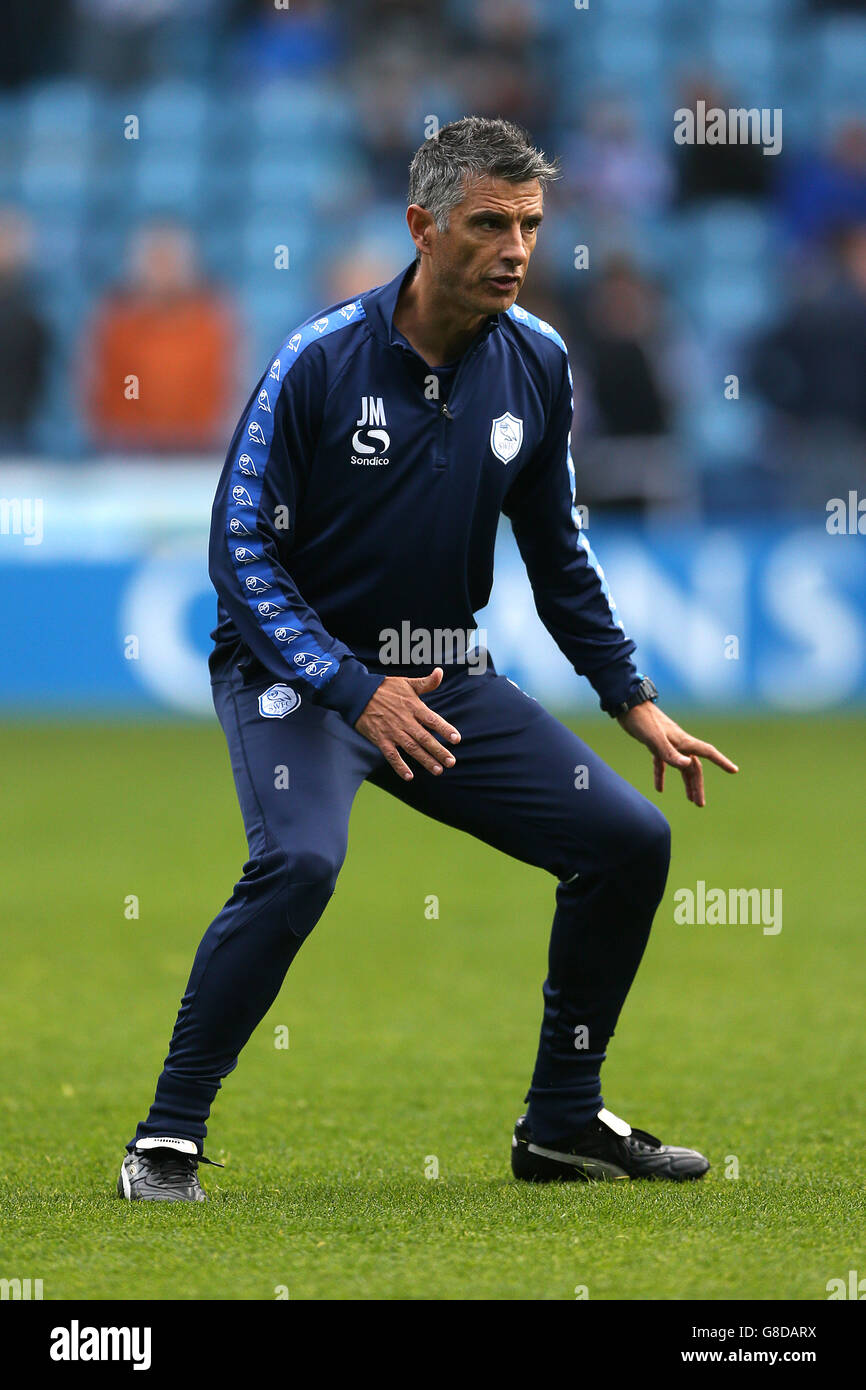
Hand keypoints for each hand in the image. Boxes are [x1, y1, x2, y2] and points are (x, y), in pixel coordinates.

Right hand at [354, 667, 460, 780]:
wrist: (358, 694)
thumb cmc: (385, 688)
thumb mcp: (407, 683)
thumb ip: (426, 683)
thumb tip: (440, 672)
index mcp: (414, 707)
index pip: (433, 720)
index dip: (445, 729)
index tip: (457, 739)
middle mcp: (405, 721)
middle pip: (425, 738)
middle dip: (439, 751)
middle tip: (451, 762)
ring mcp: (393, 731)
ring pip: (412, 748)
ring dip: (425, 760)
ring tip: (438, 770)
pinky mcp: (381, 739)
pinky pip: (392, 756)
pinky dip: (400, 766)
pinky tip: (409, 776)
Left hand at [617, 701, 737, 806]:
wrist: (627, 706)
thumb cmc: (642, 721)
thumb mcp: (655, 740)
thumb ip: (671, 754)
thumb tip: (688, 766)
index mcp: (683, 741)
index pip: (708, 753)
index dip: (722, 762)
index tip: (734, 770)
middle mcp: (679, 743)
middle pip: (694, 767)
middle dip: (698, 786)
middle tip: (699, 804)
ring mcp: (668, 744)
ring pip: (682, 767)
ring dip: (686, 783)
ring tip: (689, 800)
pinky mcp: (655, 745)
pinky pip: (663, 764)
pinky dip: (662, 776)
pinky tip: (659, 789)